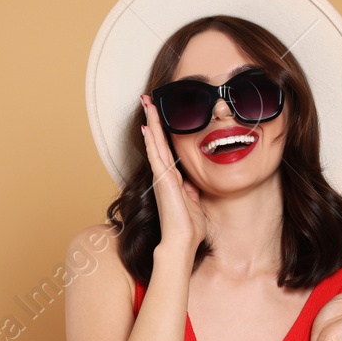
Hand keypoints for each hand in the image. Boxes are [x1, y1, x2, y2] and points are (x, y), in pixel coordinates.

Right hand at [139, 94, 206, 255]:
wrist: (182, 241)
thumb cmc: (189, 227)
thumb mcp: (195, 201)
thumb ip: (193, 188)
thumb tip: (195, 180)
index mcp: (173, 179)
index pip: (167, 148)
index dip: (162, 131)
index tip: (158, 115)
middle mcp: (164, 175)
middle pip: (158, 140)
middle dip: (153, 119)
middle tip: (147, 99)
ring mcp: (161, 177)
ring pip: (155, 143)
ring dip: (150, 122)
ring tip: (146, 104)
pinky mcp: (162, 180)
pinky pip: (155, 155)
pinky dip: (151, 140)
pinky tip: (146, 127)